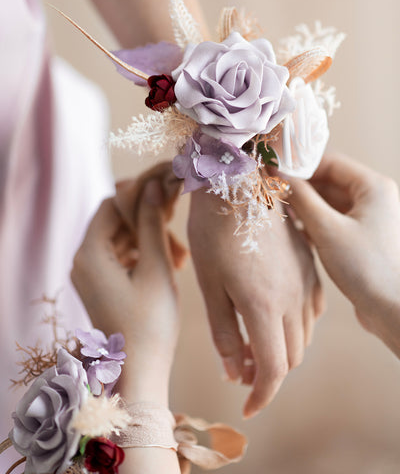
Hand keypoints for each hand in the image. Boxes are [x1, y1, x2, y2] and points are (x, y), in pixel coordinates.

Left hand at [71, 164, 183, 404]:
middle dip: (147, 220)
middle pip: (115, 220)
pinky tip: (169, 263)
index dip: (140, 196)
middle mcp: (83, 260)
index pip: (112, 203)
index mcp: (91, 253)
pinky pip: (121, 256)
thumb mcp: (157, 268)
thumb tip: (153, 185)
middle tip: (177, 225)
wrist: (139, 372)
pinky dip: (143, 254)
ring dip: (148, 238)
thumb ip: (153, 224)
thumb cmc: (150, 323)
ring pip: (121, 238)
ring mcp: (91, 274)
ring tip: (179, 254)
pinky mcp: (101, 285)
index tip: (168, 199)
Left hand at [188, 189, 323, 418]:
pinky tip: (278, 314)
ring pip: (304, 333)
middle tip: (241, 367)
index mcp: (263, 305)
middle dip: (268, 372)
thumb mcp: (208, 282)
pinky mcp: (308, 263)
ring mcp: (305, 279)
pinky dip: (297, 324)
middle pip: (291, 356)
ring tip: (256, 341)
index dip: (261, 394)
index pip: (273, 369)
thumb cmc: (214, 229)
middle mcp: (292, 297)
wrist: (238, 180)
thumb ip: (224, 330)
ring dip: (283, 348)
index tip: (247, 405)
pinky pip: (313, 307)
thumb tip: (234, 371)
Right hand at [289, 152, 399, 357]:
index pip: (331, 162)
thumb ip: (301, 198)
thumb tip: (278, 174)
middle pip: (329, 181)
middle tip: (272, 193)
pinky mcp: (362, 237)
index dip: (300, 165)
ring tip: (279, 212)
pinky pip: (333, 220)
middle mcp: (374, 198)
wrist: (391, 310)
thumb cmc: (366, 268)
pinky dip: (314, 221)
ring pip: (329, 202)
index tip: (275, 172)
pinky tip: (295, 229)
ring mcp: (369, 218)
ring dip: (305, 206)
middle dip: (301, 187)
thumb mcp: (326, 229)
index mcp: (373, 187)